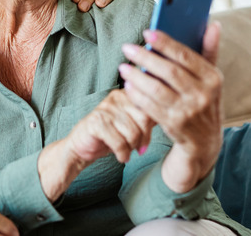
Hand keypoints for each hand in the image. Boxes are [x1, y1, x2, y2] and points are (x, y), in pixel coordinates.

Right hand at [37, 90, 153, 201]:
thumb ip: (146, 117)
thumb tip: (169, 116)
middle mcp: (115, 97)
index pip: (150, 106)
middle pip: (144, 119)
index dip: (152, 127)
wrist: (81, 146)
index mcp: (126, 94)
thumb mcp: (131, 124)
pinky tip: (121, 157)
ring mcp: (104, 109)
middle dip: (144, 138)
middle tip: (139, 149)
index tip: (146, 141)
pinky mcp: (96, 123)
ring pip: (132, 132)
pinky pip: (119, 142)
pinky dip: (122, 153)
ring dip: (132, 148)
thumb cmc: (110, 135)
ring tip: (127, 152)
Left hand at [117, 22, 223, 193]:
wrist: (204, 140)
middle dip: (145, 57)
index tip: (147, 32)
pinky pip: (150, 106)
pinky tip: (128, 85)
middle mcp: (203, 94)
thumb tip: (213, 24)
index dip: (165, 43)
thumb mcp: (211, 78)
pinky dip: (137, 95)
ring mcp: (188, 111)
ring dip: (136, 76)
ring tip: (123, 67)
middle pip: (169, 71)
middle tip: (127, 47)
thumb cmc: (204, 99)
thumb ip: (209, 50)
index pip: (186, 56)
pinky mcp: (174, 124)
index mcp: (213, 78)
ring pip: (156, 89)